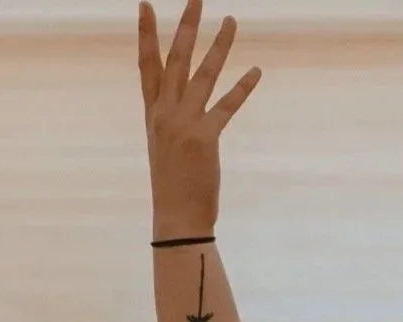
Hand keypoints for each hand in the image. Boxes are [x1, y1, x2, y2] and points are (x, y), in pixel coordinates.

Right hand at [138, 1, 260, 238]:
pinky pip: (226, 106)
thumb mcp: (165, 144)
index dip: (146, 35)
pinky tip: (256, 71)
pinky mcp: (204, 139)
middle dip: (185, 26)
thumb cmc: (172, 185)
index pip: (146, 67)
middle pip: (175, 60)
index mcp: (154, 116)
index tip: (146, 5)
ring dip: (219, 46)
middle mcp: (165, 115)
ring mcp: (183, 126)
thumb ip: (172, 116)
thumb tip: (182, 96)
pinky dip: (243, 88)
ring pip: (203, 75)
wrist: (175, 220)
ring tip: (232, 20)